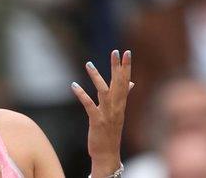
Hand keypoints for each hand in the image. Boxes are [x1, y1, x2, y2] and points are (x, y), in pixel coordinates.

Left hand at [71, 50, 131, 176]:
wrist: (107, 154)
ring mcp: (107, 114)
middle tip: (117, 51)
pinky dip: (82, 95)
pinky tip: (74, 85)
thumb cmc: (110, 132)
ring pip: (103, 91)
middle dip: (117, 67)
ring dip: (96, 77)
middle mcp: (116, 107)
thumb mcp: (118, 112)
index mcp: (121, 104)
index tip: (127, 52)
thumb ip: (123, 96)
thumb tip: (131, 83)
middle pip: (118, 83)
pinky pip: (89, 105)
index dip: (126, 66)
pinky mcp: (97, 121)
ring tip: (88, 64)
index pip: (125, 81)